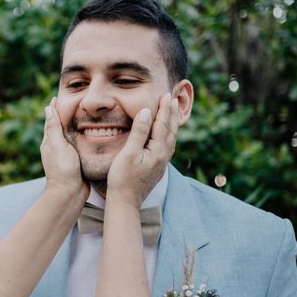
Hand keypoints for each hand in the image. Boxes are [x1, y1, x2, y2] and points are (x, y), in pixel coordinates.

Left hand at [41, 97, 88, 201]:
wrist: (70, 194)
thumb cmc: (63, 170)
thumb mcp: (58, 145)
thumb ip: (54, 128)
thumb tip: (47, 108)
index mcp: (50, 141)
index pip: (51, 119)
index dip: (55, 107)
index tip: (59, 95)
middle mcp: (57, 147)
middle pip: (60, 126)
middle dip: (65, 113)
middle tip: (74, 101)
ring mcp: (66, 155)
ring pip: (71, 135)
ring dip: (76, 125)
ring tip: (84, 114)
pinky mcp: (76, 161)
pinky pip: (79, 145)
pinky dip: (83, 137)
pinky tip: (91, 135)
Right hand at [107, 93, 178, 207]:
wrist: (126, 201)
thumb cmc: (122, 178)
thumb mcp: (128, 153)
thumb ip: (139, 132)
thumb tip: (147, 112)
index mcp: (158, 150)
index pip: (163, 123)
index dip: (164, 108)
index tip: (166, 94)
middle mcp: (164, 155)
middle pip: (171, 129)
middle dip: (172, 113)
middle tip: (174, 98)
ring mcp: (162, 162)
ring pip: (171, 138)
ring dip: (172, 123)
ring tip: (173, 112)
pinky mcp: (158, 167)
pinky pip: (168, 146)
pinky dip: (168, 135)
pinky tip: (166, 135)